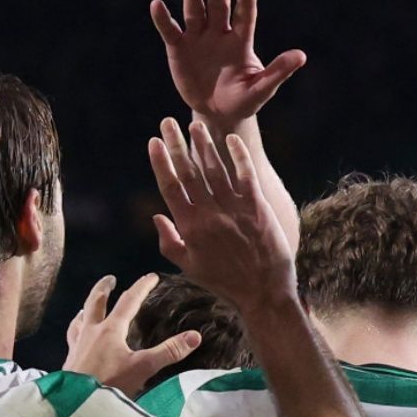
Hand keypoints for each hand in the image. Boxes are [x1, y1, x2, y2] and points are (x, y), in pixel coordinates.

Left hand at [62, 273, 199, 394]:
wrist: (77, 404)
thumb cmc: (110, 384)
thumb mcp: (143, 368)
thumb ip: (169, 352)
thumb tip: (195, 336)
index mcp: (110, 330)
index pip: (128, 302)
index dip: (141, 287)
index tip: (152, 277)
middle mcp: (91, 332)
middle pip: (96, 302)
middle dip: (105, 288)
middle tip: (111, 278)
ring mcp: (77, 344)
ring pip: (80, 318)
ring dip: (86, 308)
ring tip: (88, 306)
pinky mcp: (69, 359)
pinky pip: (72, 337)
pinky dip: (76, 330)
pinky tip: (76, 335)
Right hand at [148, 117, 293, 314]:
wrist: (263, 294)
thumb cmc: (224, 282)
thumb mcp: (189, 268)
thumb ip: (169, 242)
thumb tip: (156, 215)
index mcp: (190, 228)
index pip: (170, 187)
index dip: (160, 162)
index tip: (153, 142)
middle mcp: (209, 215)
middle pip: (189, 172)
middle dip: (177, 145)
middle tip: (168, 123)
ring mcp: (234, 210)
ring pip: (215, 169)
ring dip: (204, 145)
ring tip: (195, 125)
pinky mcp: (257, 208)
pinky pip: (245, 175)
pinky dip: (238, 156)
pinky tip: (230, 140)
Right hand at [149, 0, 305, 131]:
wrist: (218, 113)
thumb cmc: (244, 100)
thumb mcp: (262, 88)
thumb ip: (279, 71)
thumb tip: (301, 56)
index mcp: (240, 41)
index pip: (244, 17)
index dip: (245, 3)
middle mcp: (219, 34)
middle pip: (218, 8)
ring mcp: (198, 39)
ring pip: (195, 12)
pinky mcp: (179, 48)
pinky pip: (170, 31)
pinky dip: (163, 19)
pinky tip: (157, 5)